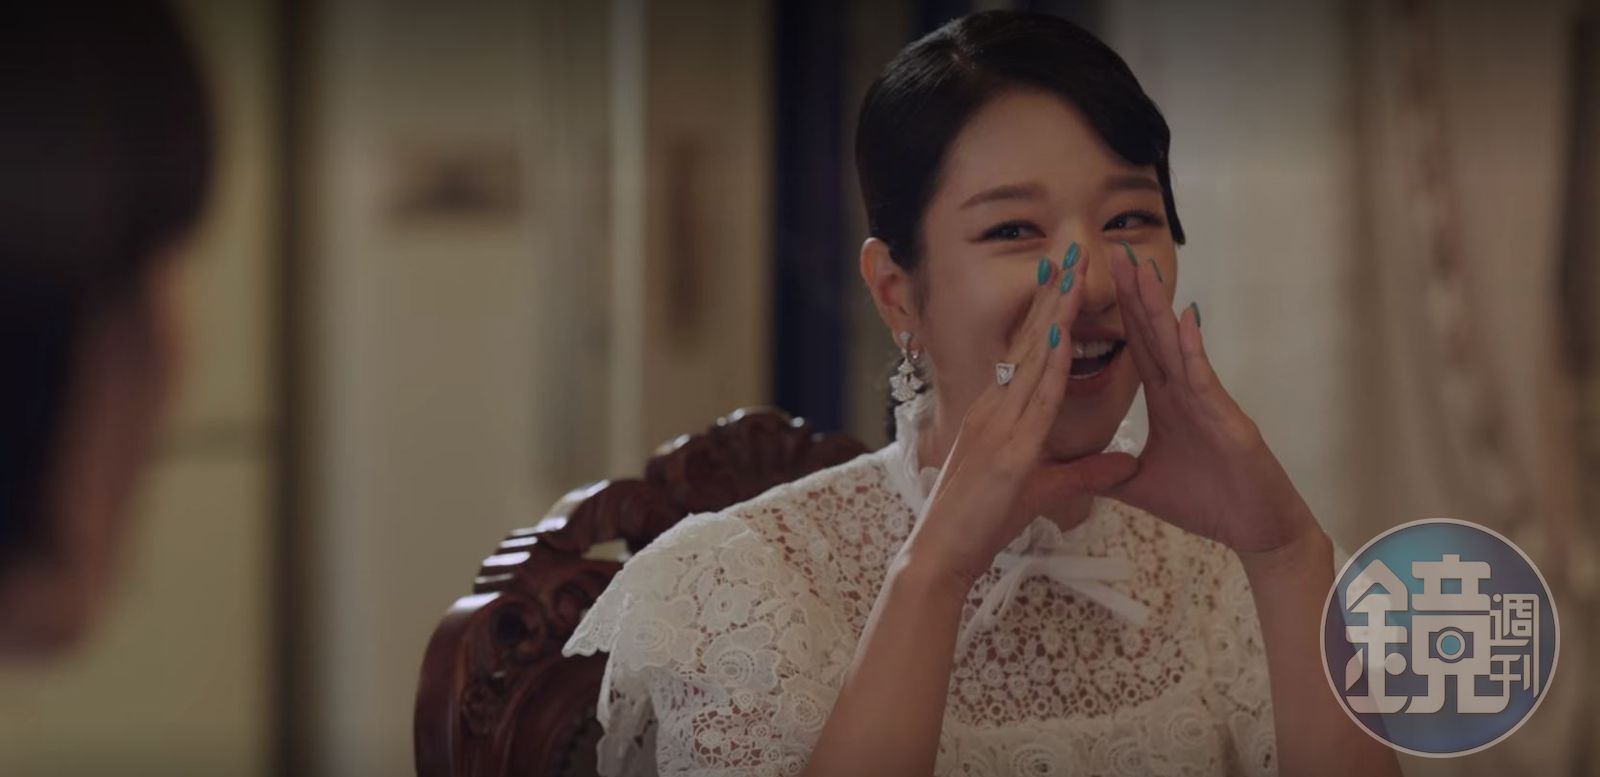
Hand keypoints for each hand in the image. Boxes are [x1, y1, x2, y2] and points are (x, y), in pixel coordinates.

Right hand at [903, 258, 1138, 591]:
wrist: (942, 553)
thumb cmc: (982, 523)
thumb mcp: (1044, 490)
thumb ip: (1087, 473)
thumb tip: (1127, 463)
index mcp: (999, 413)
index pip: (1028, 353)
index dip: (1048, 313)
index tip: (1065, 277)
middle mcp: (995, 408)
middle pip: (1029, 341)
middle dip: (1052, 295)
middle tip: (1070, 250)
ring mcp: (998, 424)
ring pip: (1032, 357)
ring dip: (1053, 313)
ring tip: (1069, 271)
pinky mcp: (1007, 449)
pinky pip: (1034, 398)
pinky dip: (1048, 363)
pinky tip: (1060, 332)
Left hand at [1098, 245, 1320, 554]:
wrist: (1255, 530)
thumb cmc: (1209, 503)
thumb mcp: (1142, 487)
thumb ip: (1108, 472)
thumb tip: (1072, 468)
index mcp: (1166, 402)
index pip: (1135, 349)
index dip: (1116, 314)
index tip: (1095, 281)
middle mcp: (1186, 392)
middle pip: (1153, 335)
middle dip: (1133, 294)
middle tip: (1114, 251)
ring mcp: (1208, 402)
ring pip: (1177, 347)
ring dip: (1159, 308)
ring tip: (1142, 269)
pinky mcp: (1228, 419)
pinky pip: (1205, 380)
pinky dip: (1192, 350)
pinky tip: (1182, 320)